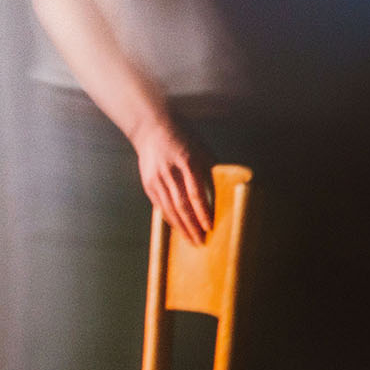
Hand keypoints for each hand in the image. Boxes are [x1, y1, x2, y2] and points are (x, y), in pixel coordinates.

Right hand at [131, 119, 213, 243]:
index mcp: (187, 162)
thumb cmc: (183, 137)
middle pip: (181, 205)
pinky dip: (170, 219)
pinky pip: (160, 206)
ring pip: (169, 209)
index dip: (203, 213)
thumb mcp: (202, 149)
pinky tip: (178, 228)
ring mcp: (156, 178)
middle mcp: (170, 172)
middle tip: (201, 241)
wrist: (151, 127)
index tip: (210, 227)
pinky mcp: (148, 183)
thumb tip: (222, 193)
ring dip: (181, 227)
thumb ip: (210, 171)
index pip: (196, 194)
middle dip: (192, 226)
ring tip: (191, 240)